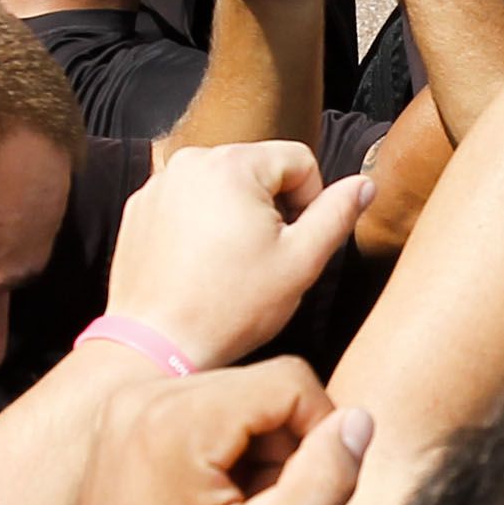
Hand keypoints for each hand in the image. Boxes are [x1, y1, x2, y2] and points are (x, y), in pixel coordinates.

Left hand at [39, 361, 368, 504]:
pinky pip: (203, 412)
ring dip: (257, 453)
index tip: (300, 501)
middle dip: (284, 447)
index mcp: (177, 419)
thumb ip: (327, 477)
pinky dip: (225, 453)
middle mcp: (144, 395)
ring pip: (237, 399)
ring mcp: (127, 408)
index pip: (293, 381)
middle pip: (262, 386)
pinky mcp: (123, 426)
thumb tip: (358, 420)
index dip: (321, 436)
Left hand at [101, 141, 371, 368]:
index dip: (311, 202)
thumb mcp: (301, 262)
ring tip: (231, 265)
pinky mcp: (140, 209)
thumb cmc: (229, 308)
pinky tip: (202, 266)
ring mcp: (159, 184)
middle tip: (264, 259)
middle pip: (259, 169)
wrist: (157, 344)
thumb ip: (337, 215)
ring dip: (237, 215)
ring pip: (224, 185)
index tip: (294, 243)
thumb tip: (363, 185)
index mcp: (232, 165)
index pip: (299, 160)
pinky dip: (201, 225)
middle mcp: (190, 162)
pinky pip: (189, 202)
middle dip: (272, 208)